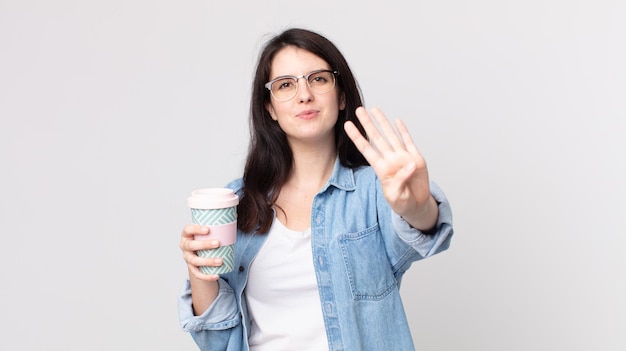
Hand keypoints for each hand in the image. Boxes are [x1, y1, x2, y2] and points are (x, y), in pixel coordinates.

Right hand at [179, 224, 222, 280]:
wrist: (198, 252)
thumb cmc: (204, 238)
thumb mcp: (208, 231)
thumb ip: (218, 224)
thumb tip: (235, 214)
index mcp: (187, 234)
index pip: (188, 229)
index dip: (196, 229)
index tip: (208, 229)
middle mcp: (185, 245)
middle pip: (191, 245)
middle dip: (204, 245)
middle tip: (217, 243)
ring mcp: (187, 257)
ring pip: (194, 261)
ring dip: (207, 261)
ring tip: (220, 261)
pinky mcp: (192, 268)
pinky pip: (197, 274)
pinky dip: (207, 276)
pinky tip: (216, 275)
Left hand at [344, 106, 437, 229]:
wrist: (417, 206)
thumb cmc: (402, 203)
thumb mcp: (396, 197)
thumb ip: (400, 181)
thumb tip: (410, 165)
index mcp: (381, 169)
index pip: (366, 149)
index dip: (357, 137)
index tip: (347, 125)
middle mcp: (390, 160)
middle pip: (376, 137)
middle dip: (367, 123)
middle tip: (359, 109)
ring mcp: (403, 158)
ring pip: (391, 135)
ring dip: (383, 122)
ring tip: (375, 109)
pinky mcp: (416, 158)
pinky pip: (409, 141)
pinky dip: (403, 131)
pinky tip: (397, 120)